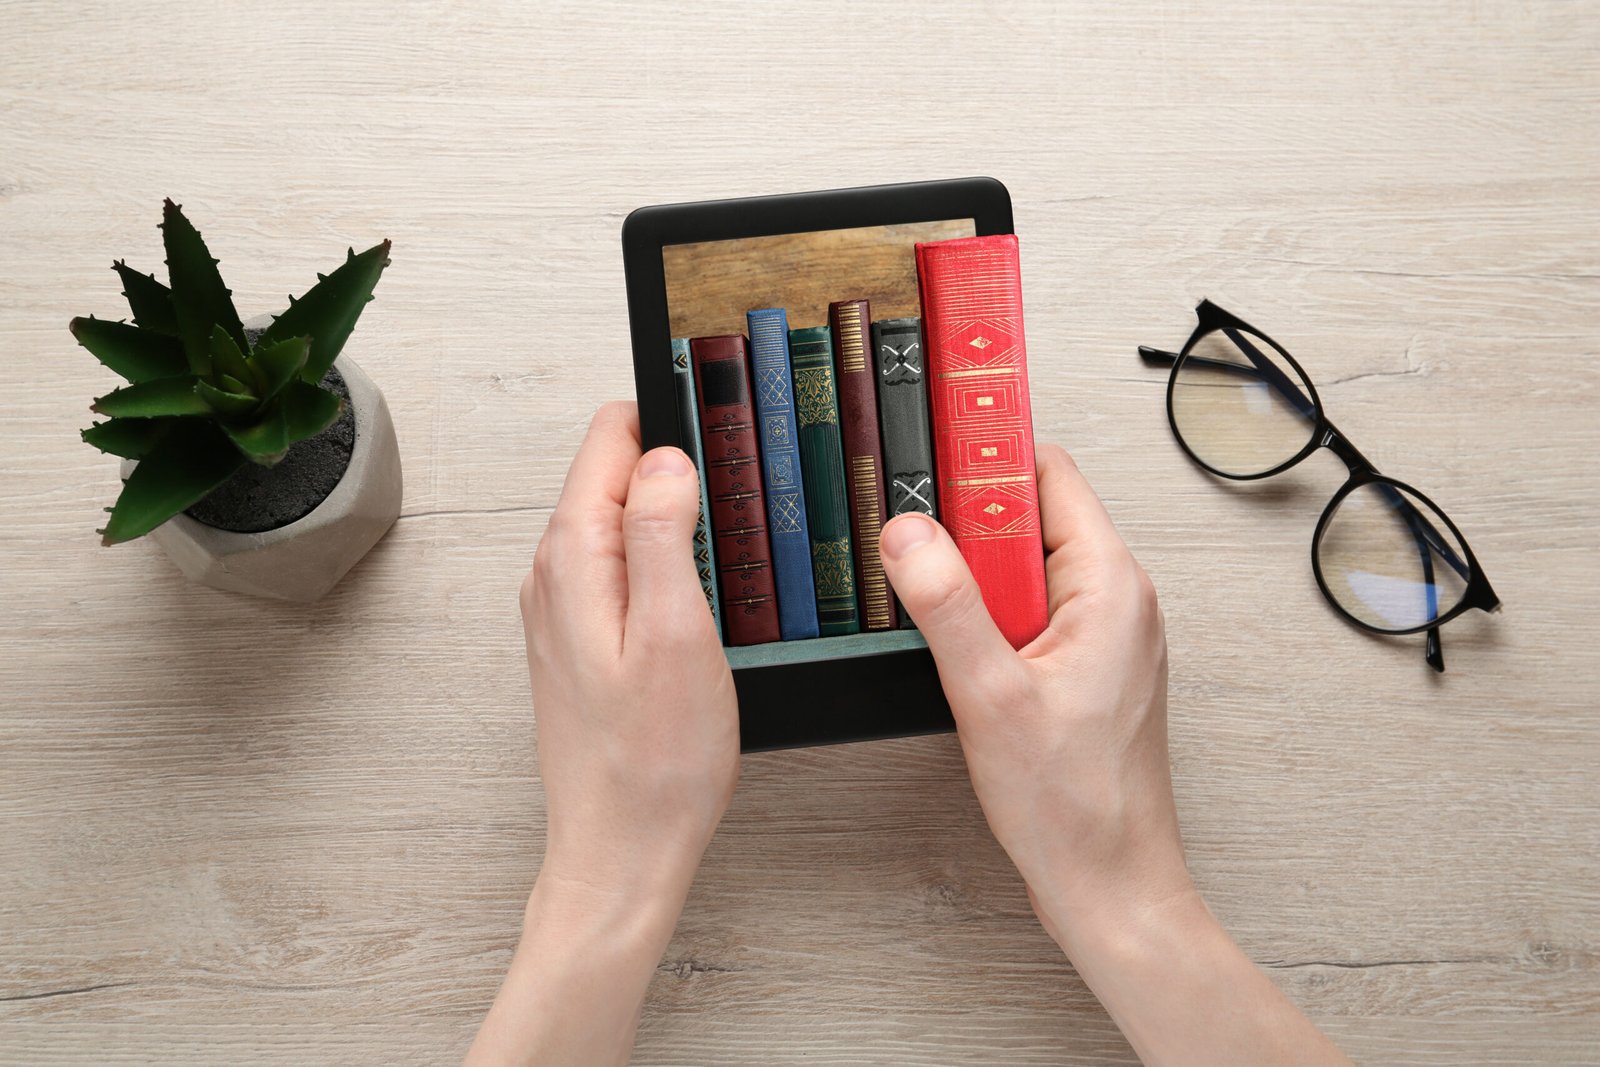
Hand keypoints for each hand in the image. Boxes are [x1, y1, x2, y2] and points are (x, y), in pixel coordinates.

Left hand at [521, 400, 737, 903]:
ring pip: (623, 521)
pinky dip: (665, 563)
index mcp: (572, 559)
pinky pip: (623, 567)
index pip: (611, 437)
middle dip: (677, 471)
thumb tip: (665, 457)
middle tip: (738, 505)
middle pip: (616, 474)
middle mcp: (555, 575)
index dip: (672, 423)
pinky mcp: (584, 639)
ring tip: (728, 551)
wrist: (623, 850)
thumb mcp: (676, 634)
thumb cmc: (654, 761)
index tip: (723, 435)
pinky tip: (701, 597)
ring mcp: (565, 608)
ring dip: (675, 519)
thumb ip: (665, 534)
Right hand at [879, 444, 1189, 946]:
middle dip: (966, 524)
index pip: (1047, 474)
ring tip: (932, 605)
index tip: (930, 453)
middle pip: (1029, 516)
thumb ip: (946, 605)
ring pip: (1024, 567)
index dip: (985, 456)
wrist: (1108, 883)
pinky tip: (957, 649)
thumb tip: (908, 534)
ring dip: (974, 577)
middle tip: (913, 542)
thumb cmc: (1075, 805)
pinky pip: (1030, 611)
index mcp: (1111, 587)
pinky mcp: (1084, 667)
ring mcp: (1103, 635)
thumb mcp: (990, 695)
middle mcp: (1117, 600)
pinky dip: (988, 616)